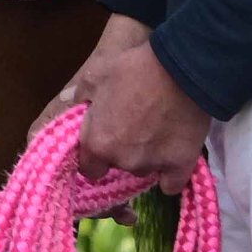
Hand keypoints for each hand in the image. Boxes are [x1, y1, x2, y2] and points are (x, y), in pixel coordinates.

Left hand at [54, 20, 211, 189]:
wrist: (181, 68)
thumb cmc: (133, 69)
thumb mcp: (97, 74)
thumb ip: (81, 94)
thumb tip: (69, 100)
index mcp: (98, 143)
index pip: (90, 168)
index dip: (96, 156)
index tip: (106, 141)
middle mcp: (123, 160)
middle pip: (119, 165)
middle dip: (123, 151)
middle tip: (135, 126)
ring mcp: (152, 164)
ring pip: (145, 169)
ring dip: (147, 157)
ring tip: (158, 132)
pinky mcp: (181, 165)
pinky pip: (172, 184)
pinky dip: (171, 174)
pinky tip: (173, 160)